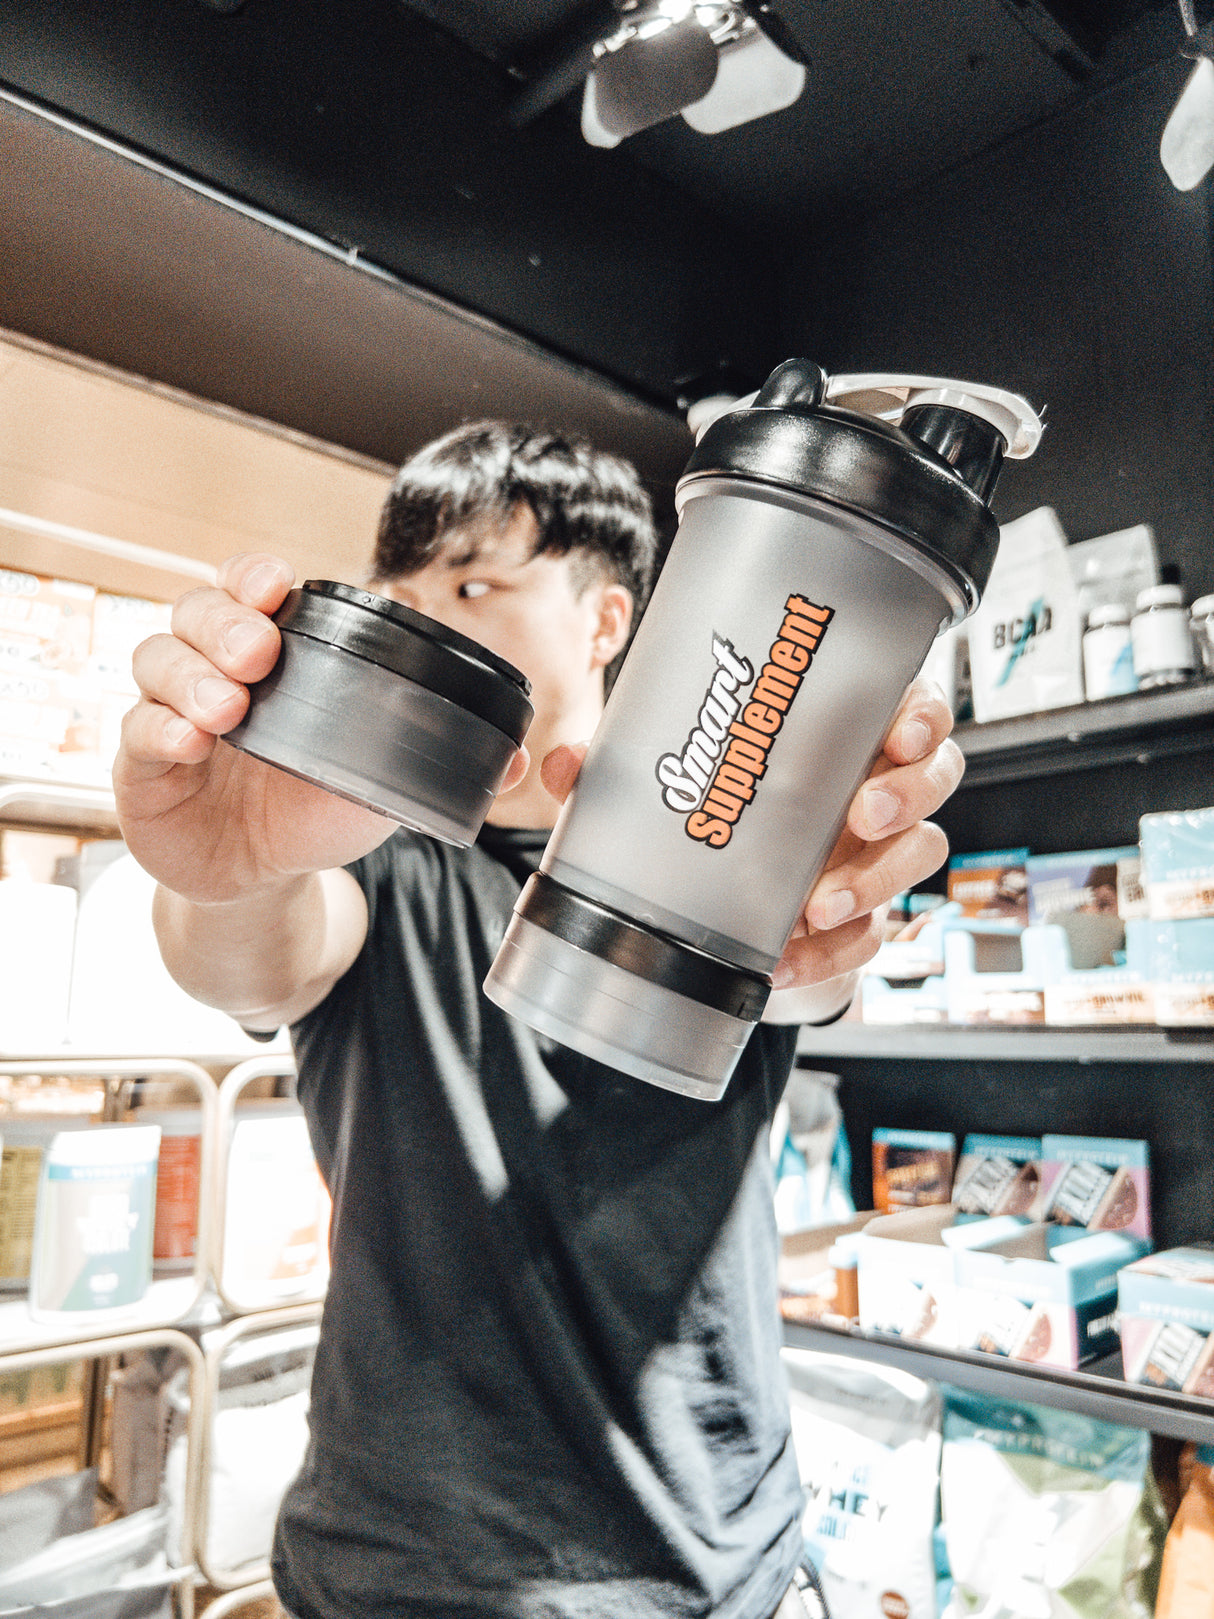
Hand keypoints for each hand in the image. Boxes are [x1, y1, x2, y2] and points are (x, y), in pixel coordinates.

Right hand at [114, 552, 528, 903]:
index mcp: (272, 657)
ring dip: (191, 675)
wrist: (267, 878)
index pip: (249, 590)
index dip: (253, 576)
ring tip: (228, 708)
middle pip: (195, 612)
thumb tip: (523, 755)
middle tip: (259, 652)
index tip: (275, 584)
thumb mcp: (381, 778)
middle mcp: (214, 671)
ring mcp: (171, 714)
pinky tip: (189, 742)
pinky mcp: (143, 769)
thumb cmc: (316, 808)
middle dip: (224, 621)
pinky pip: (135, 732)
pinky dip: (159, 730)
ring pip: (156, 661)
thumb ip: (443, 759)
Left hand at [541, 676, 962, 1003]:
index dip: (923, 718)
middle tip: (860, 817)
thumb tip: (559, 763)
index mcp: (846, 734)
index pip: (914, 709)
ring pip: (922, 854)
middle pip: (936, 778)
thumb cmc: (714, 813)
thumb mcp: (667, 784)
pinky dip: (836, 951)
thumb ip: (616, 770)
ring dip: (876, 880)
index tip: (898, 734)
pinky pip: (876, 935)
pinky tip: (789, 959)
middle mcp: (875, 788)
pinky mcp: (868, 919)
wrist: (727, 903)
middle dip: (908, 795)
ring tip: (820, 904)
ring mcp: (880, 856)